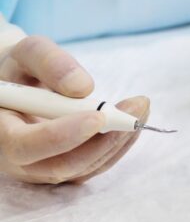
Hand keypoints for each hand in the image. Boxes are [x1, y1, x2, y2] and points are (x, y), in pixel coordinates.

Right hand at [0, 36, 148, 183]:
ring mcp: (41, 169)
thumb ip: (49, 62)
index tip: (98, 115)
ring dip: (118, 141)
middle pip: (62, 166)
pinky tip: (133, 120)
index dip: (63, 135)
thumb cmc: (20, 68)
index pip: (26, 145)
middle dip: (104, 140)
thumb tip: (83, 87)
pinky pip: (93, 165)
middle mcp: (17, 160)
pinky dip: (117, 145)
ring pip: (83, 168)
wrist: (18, 86)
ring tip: (141, 107)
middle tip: (136, 109)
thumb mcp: (28, 53)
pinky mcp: (63, 168)